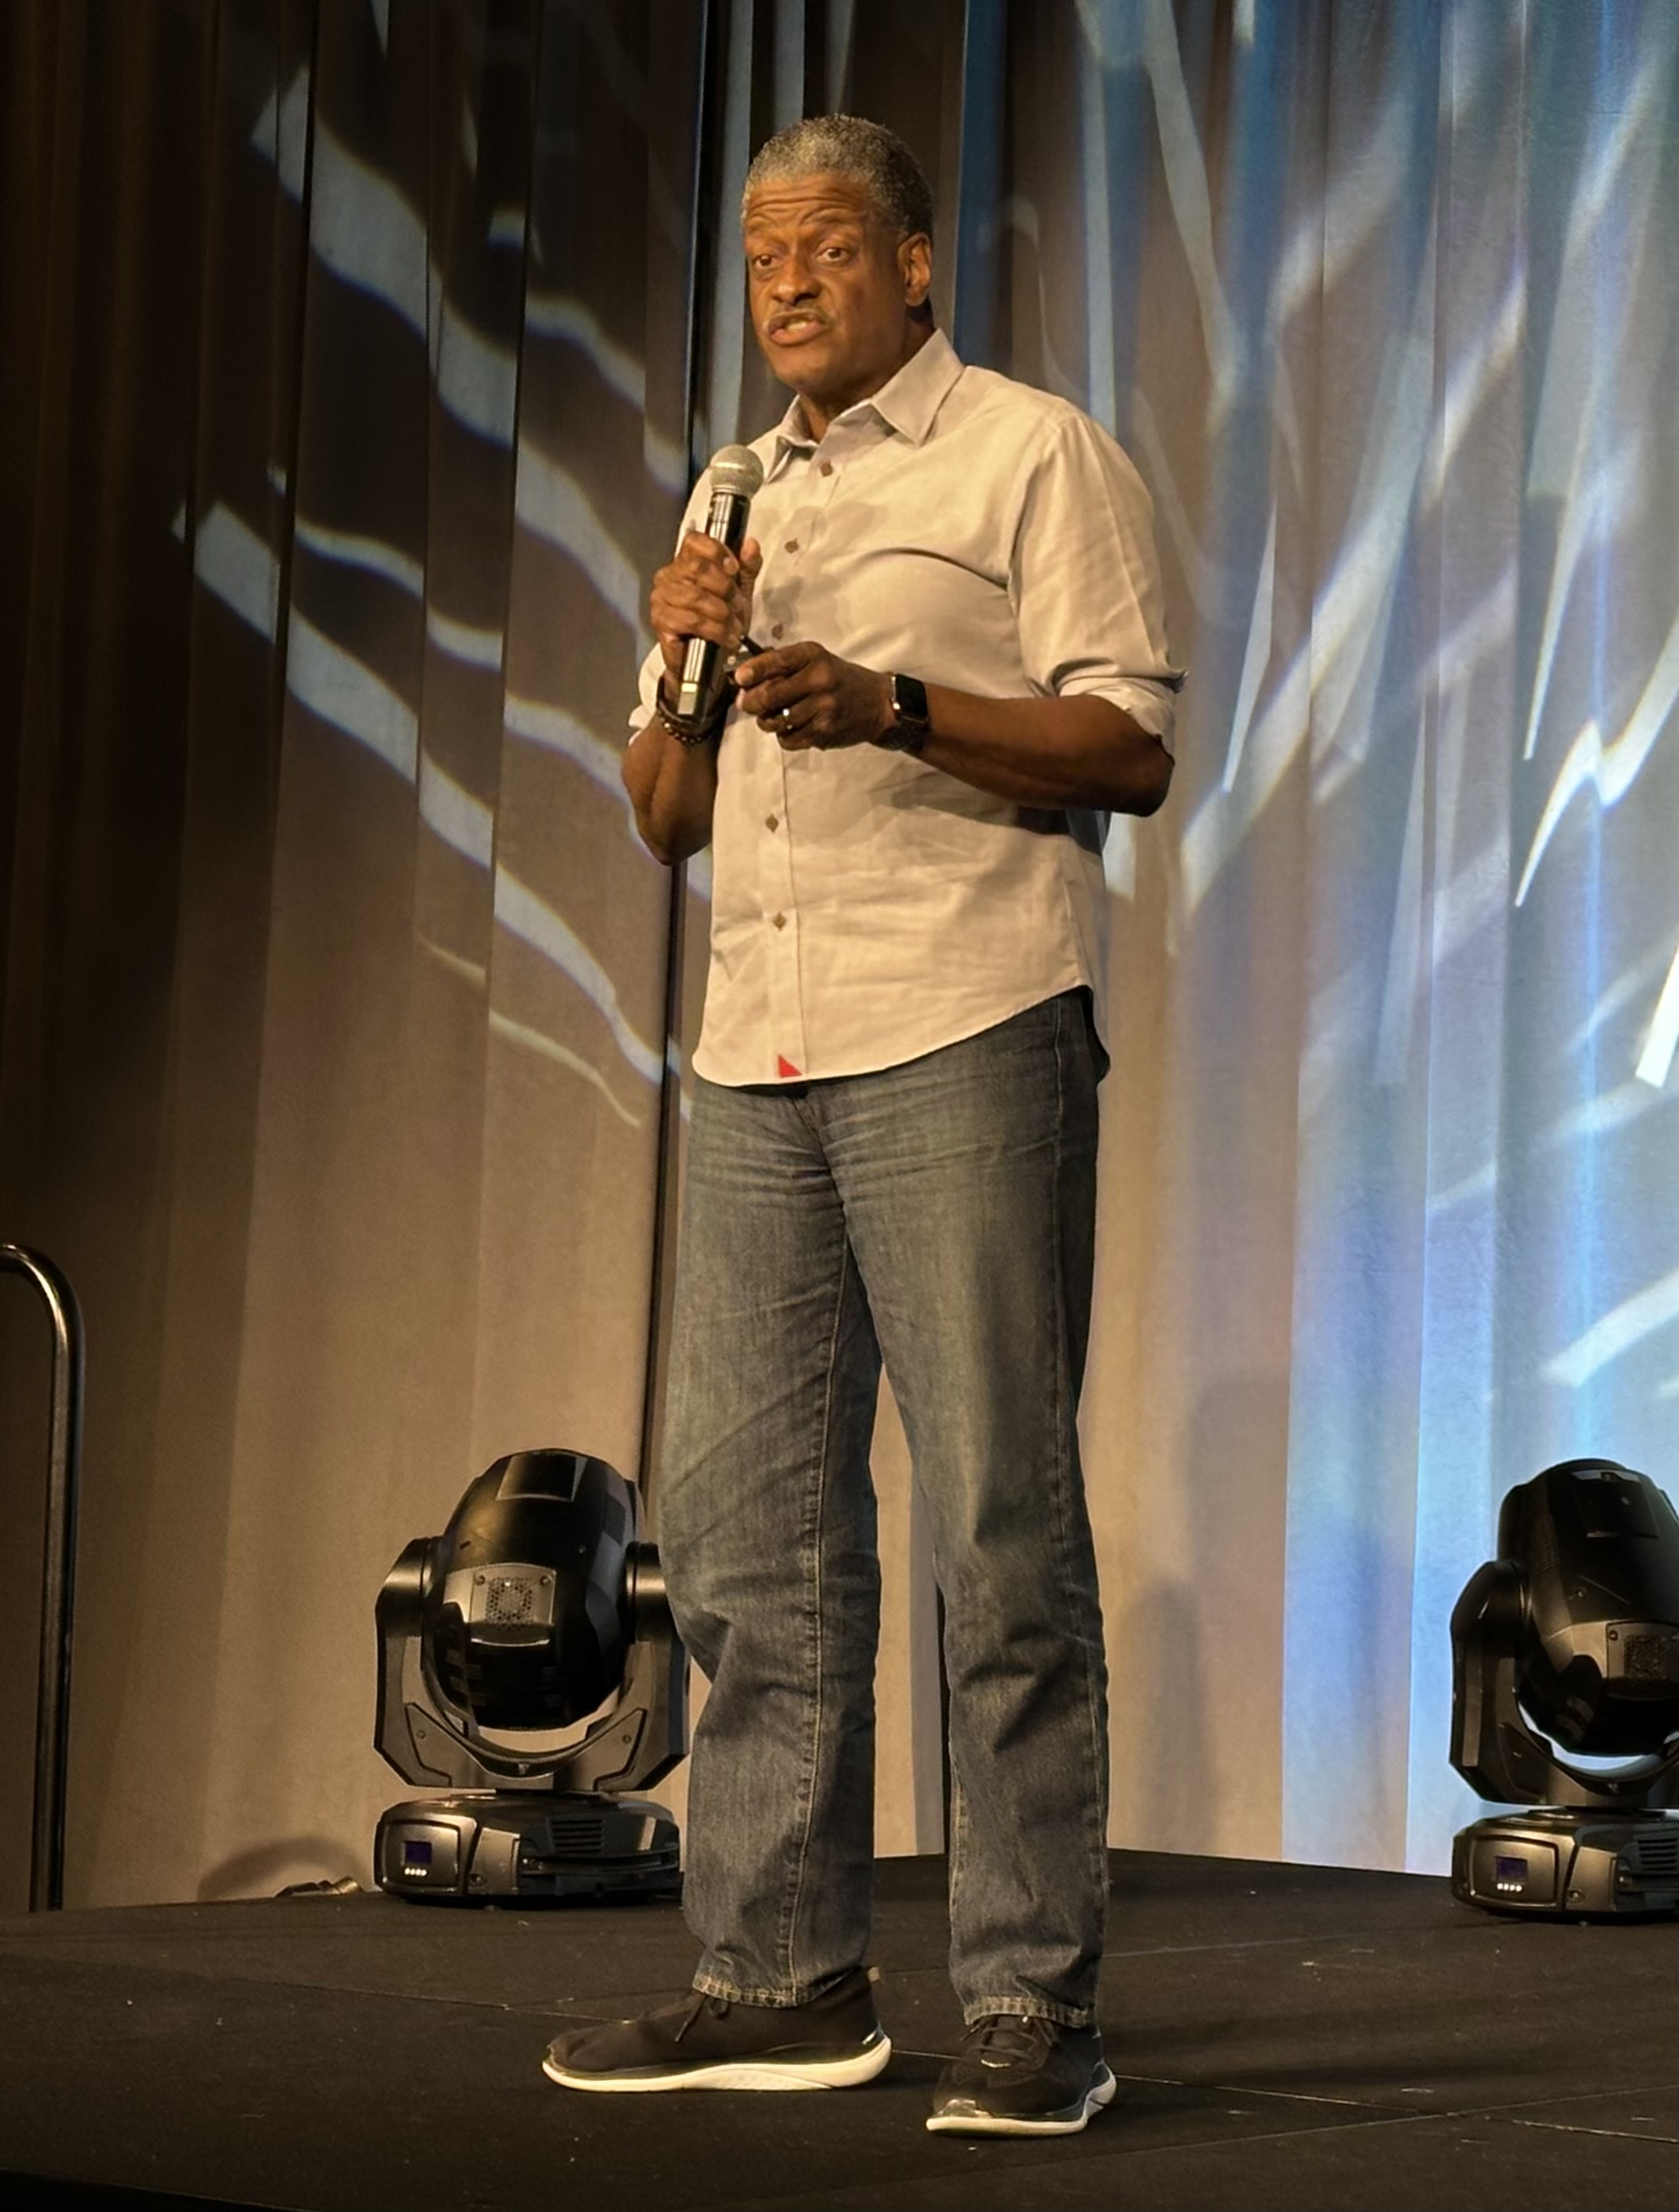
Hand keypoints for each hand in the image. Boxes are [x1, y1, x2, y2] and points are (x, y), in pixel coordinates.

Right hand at [650, 531, 762, 682]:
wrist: (704, 659)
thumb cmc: (719, 620)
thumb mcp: (738, 591)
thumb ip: (746, 568)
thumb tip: (751, 544)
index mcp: (685, 561)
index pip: (694, 541)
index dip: (716, 551)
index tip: (734, 569)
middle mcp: (668, 575)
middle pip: (695, 567)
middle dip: (724, 587)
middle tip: (738, 605)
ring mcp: (660, 598)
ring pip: (695, 596)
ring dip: (722, 613)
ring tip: (736, 627)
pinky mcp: (660, 621)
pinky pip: (691, 620)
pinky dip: (715, 630)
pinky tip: (727, 638)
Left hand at [734, 641, 892, 750]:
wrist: (876, 703)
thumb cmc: (838, 679)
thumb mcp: (815, 661)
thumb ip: (783, 667)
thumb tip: (743, 680)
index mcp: (813, 657)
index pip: (776, 661)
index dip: (753, 671)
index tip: (739, 678)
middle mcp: (819, 680)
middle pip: (770, 696)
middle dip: (750, 702)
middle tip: (746, 704)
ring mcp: (823, 709)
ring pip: (776, 721)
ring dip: (767, 721)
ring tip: (773, 716)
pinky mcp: (825, 732)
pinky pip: (789, 739)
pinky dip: (784, 736)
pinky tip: (791, 728)